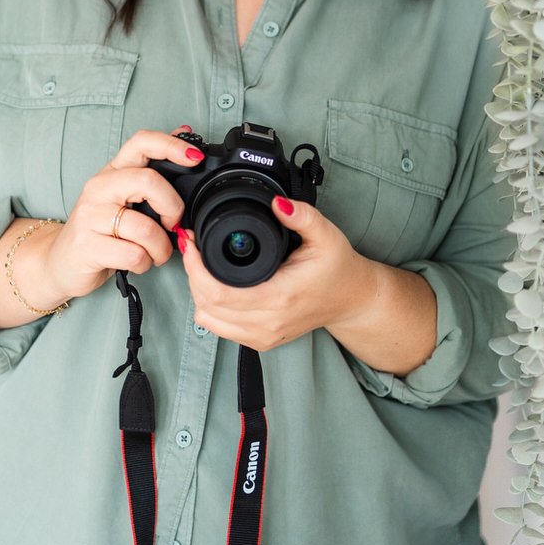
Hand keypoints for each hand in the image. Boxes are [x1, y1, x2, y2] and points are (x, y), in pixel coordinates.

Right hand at [36, 127, 202, 305]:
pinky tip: (138, 262)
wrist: (61, 262)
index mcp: (112, 172)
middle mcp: (99, 188)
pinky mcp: (88, 246)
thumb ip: (151, 170)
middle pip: (148, 181)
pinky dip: (145, 263)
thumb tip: (183, 134)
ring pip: (145, 228)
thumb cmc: (99, 228)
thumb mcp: (124, 195)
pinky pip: (134, 254)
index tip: (194, 158)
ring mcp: (91, 216)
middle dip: (173, 207)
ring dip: (161, 247)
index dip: (171, 145)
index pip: (141, 142)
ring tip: (156, 253)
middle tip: (173, 224)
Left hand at [175, 196, 375, 352]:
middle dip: (192, 273)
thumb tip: (277, 203)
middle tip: (192, 246)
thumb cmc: (338, 268)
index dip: (196, 266)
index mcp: (280, 296)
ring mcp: (263, 336)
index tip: (193, 241)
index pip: (218, 292)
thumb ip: (302, 216)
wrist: (351, 300)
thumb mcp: (326, 235)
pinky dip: (209, 307)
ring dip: (198, 292)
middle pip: (207, 306)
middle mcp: (268, 322)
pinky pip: (220, 329)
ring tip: (200, 264)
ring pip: (208, 320)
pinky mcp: (261, 341)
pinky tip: (213, 285)